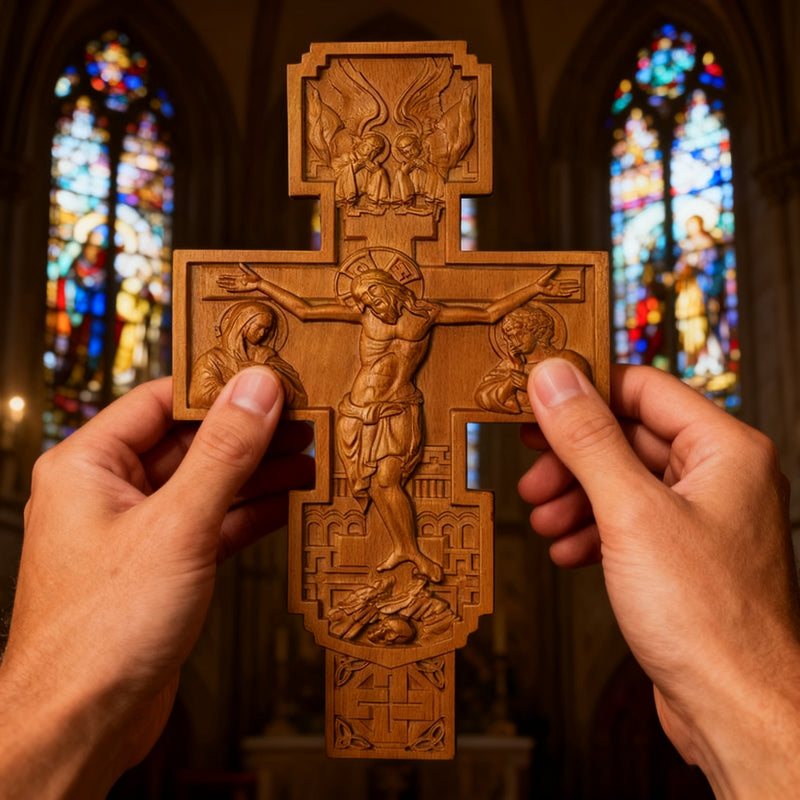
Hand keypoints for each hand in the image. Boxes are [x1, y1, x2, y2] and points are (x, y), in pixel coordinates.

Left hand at [0, 367, 313, 797]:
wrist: (81, 724)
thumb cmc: (97, 633)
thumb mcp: (177, 525)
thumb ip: (222, 452)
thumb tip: (256, 391)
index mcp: (89, 465)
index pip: (162, 400)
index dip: (219, 387)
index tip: (270, 379)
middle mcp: (110, 492)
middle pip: (190, 441)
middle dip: (249, 433)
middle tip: (302, 420)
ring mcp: (138, 531)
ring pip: (207, 484)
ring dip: (257, 473)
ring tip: (307, 458)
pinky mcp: (162, 566)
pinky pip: (212, 523)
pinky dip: (250, 513)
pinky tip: (287, 502)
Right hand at [217, 263, 260, 292]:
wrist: (260, 283)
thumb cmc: (255, 278)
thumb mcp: (249, 272)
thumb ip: (243, 268)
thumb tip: (239, 263)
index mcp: (239, 277)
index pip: (230, 276)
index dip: (225, 276)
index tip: (220, 276)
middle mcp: (238, 282)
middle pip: (228, 281)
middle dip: (222, 281)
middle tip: (216, 281)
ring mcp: (239, 286)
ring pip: (230, 285)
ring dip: (224, 285)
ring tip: (219, 284)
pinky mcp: (242, 289)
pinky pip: (234, 290)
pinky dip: (230, 289)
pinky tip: (226, 289)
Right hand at [518, 359, 799, 797]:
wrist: (736, 709)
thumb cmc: (708, 618)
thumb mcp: (630, 511)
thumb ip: (588, 439)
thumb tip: (553, 378)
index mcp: (725, 449)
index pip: (642, 388)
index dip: (585, 392)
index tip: (536, 401)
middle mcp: (719, 476)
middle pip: (628, 437)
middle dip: (573, 457)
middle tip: (531, 470)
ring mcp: (702, 518)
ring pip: (623, 482)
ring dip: (576, 497)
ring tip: (544, 519)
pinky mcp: (683, 555)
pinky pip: (628, 522)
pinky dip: (593, 530)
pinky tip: (569, 550)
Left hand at [533, 267, 580, 297]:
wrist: (537, 287)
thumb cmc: (541, 281)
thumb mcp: (547, 275)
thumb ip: (552, 271)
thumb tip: (556, 266)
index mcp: (557, 282)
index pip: (566, 281)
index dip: (571, 281)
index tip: (576, 281)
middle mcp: (558, 287)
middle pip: (567, 286)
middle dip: (573, 286)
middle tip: (579, 286)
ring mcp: (556, 291)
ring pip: (566, 291)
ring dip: (571, 290)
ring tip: (576, 290)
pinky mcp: (554, 294)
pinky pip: (561, 294)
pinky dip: (565, 294)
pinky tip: (570, 294)